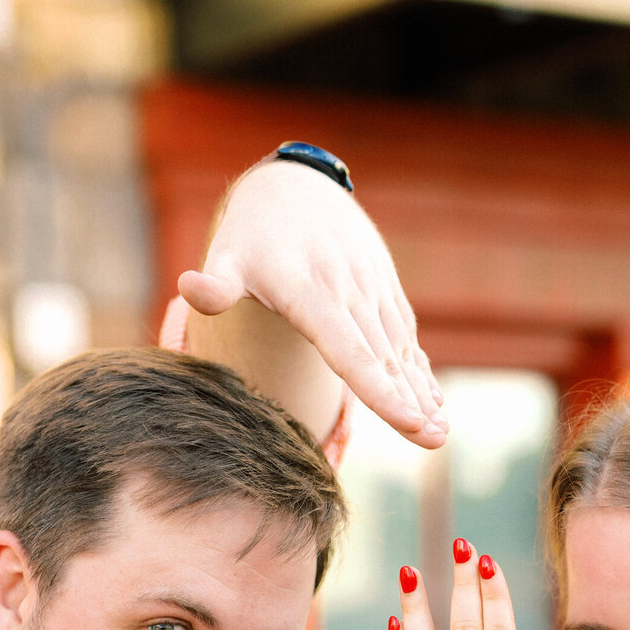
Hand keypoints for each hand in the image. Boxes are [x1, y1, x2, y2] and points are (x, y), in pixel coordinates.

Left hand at [178, 158, 446, 447]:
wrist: (297, 187)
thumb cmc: (253, 236)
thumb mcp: (228, 254)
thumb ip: (216, 282)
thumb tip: (190, 289)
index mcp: (310, 292)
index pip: (349, 350)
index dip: (378, 388)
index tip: (406, 419)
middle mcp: (348, 292)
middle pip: (382, 358)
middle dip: (410, 402)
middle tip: (433, 442)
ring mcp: (371, 291)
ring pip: (400, 351)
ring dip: (422, 392)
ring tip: (439, 434)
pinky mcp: (384, 290)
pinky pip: (405, 337)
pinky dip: (421, 370)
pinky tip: (435, 403)